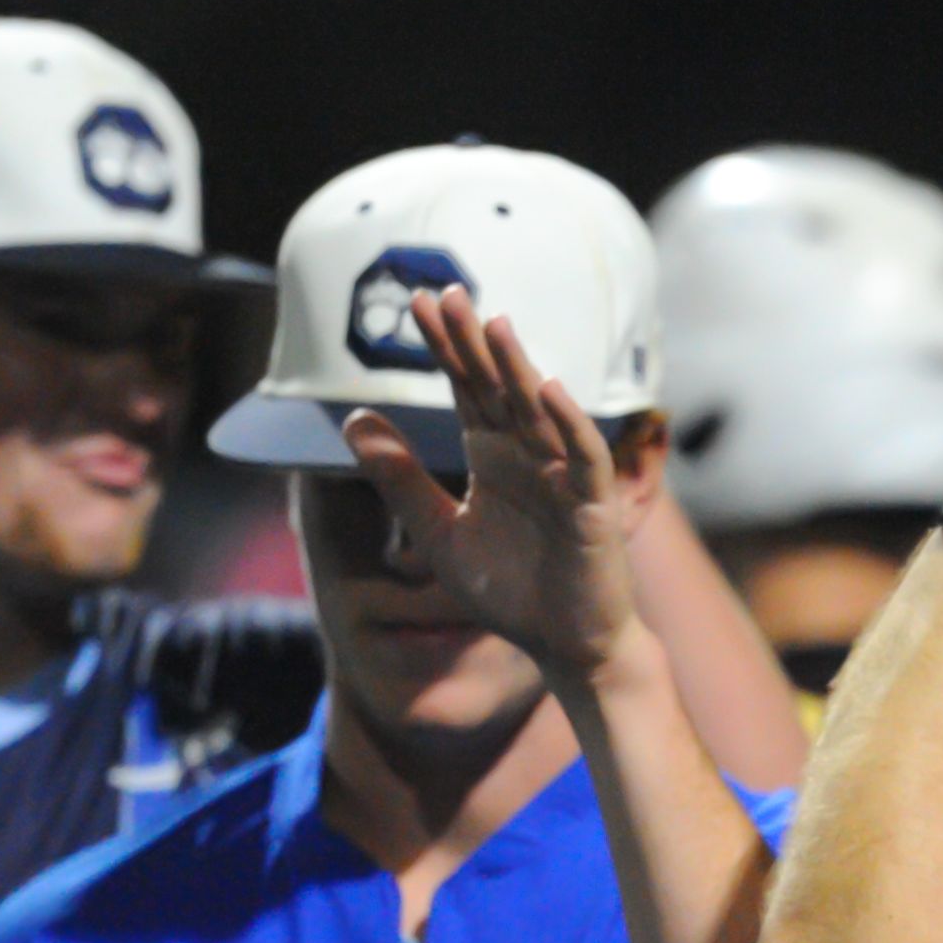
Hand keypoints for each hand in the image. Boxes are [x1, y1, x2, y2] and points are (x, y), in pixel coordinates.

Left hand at [343, 288, 641, 680]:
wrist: (565, 648)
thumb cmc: (512, 592)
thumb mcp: (439, 534)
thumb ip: (400, 480)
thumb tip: (351, 420)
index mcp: (492, 457)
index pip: (466, 389)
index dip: (445, 348)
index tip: (416, 303)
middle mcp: (527, 456)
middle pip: (498, 388)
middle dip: (474, 343)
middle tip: (448, 293)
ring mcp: (562, 477)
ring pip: (538, 412)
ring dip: (519, 368)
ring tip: (495, 324)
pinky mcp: (592, 507)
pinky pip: (582, 457)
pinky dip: (568, 424)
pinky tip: (548, 389)